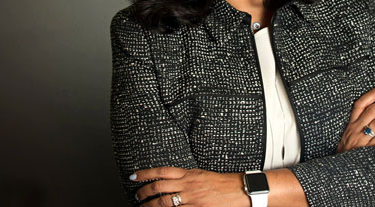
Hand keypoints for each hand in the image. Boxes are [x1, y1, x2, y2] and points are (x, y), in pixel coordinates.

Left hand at [131, 167, 248, 206]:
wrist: (240, 190)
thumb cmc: (223, 183)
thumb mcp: (202, 175)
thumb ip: (186, 178)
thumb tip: (170, 182)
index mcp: (189, 173)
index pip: (161, 171)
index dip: (145, 173)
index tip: (134, 176)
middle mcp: (188, 185)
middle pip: (159, 187)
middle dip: (144, 193)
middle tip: (136, 196)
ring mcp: (191, 199)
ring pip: (163, 202)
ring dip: (150, 205)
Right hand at [336, 84, 374, 152]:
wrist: (338, 169)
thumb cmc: (346, 153)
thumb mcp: (347, 136)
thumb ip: (358, 125)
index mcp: (350, 124)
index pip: (360, 104)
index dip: (372, 94)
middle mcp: (355, 129)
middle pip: (372, 111)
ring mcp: (361, 140)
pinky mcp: (368, 150)